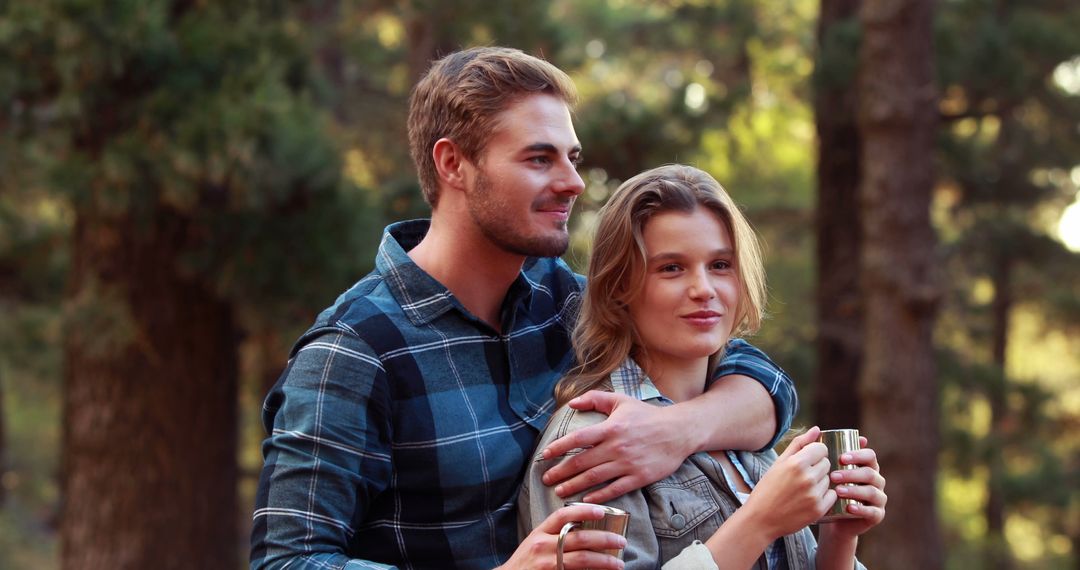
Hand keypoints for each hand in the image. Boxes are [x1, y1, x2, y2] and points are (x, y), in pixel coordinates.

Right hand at [499, 504, 625, 569]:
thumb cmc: (526, 562)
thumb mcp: (536, 542)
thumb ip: (555, 533)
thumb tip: (585, 527)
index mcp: (540, 532)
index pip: (563, 516)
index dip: (584, 511)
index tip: (602, 512)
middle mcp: (542, 547)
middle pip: (579, 538)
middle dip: (604, 539)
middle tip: (621, 541)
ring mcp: (546, 565)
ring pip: (582, 560)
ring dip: (604, 561)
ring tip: (619, 564)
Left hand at [540, 391, 692, 502]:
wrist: (679, 431)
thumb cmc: (647, 415)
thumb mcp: (621, 401)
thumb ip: (595, 399)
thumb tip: (572, 402)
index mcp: (610, 428)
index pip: (577, 438)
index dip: (558, 447)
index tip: (545, 455)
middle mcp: (616, 447)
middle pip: (582, 462)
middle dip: (561, 472)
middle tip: (546, 478)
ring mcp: (627, 464)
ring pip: (595, 478)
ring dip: (574, 486)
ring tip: (559, 491)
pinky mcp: (639, 477)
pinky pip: (615, 489)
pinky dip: (599, 496)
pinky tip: (586, 500)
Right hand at [742, 426, 834, 538]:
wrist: (761, 519)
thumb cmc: (767, 488)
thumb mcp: (779, 463)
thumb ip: (799, 443)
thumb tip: (817, 429)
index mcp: (796, 463)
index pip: (821, 448)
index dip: (814, 453)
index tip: (806, 460)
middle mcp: (807, 478)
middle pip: (826, 463)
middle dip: (817, 467)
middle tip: (802, 477)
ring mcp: (814, 495)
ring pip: (829, 479)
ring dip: (820, 482)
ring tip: (803, 489)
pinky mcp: (819, 509)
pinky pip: (832, 495)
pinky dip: (824, 496)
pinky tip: (809, 499)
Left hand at [819, 436, 886, 541]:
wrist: (830, 519)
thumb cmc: (826, 490)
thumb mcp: (823, 471)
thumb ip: (821, 451)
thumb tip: (816, 429)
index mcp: (866, 466)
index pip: (869, 455)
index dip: (858, 455)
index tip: (841, 457)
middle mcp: (876, 480)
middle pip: (870, 473)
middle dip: (853, 473)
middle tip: (834, 476)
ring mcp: (878, 498)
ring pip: (872, 491)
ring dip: (855, 490)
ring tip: (838, 491)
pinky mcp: (877, 515)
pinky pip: (873, 512)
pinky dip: (862, 509)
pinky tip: (850, 508)